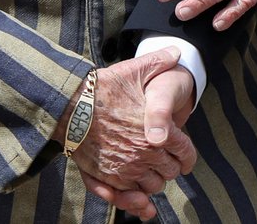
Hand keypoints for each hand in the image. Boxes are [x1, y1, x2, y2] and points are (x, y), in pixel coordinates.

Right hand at [79, 61, 195, 220]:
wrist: (69, 103)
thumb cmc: (103, 87)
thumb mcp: (135, 70)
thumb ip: (160, 61)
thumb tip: (178, 53)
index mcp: (159, 133)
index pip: (185, 153)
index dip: (187, 155)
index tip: (184, 154)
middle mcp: (145, 155)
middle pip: (170, 172)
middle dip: (170, 165)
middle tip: (165, 158)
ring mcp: (124, 169)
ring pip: (151, 186)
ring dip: (153, 180)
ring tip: (150, 170)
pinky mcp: (105, 177)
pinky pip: (126, 196)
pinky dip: (135, 201)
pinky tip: (140, 202)